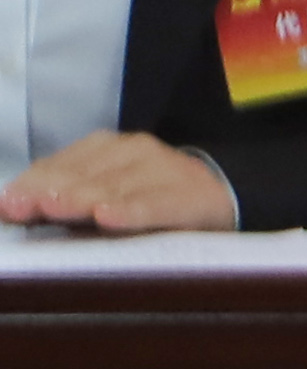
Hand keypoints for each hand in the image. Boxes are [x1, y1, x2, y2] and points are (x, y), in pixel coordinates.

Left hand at [1, 134, 237, 231]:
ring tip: (56, 209)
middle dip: (52, 192)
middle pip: (84, 176)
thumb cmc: (149, 203)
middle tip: (25, 207)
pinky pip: (156, 204)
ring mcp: (164, 169)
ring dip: (84, 199)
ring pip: (116, 187)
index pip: (61, 166)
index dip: (33, 185)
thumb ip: (60, 201)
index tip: (9, 205)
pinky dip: (132, 211)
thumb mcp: (102, 198)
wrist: (223, 197)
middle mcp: (133, 151)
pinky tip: (109, 217)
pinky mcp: (191, 194)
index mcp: (106, 150)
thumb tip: (8, 207)